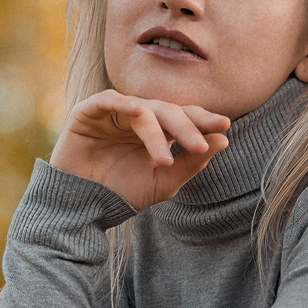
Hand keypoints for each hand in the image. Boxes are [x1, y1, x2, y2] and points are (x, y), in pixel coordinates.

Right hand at [50, 91, 230, 211]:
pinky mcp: (88, 113)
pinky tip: (137, 113)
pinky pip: (108, 100)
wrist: (82, 207)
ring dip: (156, 133)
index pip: (184, 116)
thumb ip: (191, 162)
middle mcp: (137, 116)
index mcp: (157, 129)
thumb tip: (223, 139)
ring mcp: (113, 112)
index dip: (203, 119)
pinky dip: (122, 104)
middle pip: (168, 111)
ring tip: (164, 159)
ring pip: (142, 111)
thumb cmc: (122, 193)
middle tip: (199, 146)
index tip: (225, 126)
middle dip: (185, 127)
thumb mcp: (164, 182)